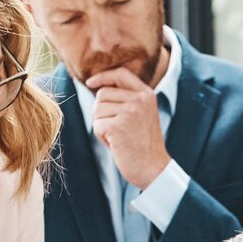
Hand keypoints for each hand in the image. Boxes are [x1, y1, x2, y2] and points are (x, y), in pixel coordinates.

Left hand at [88, 66, 170, 189]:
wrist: (153, 168)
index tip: (90, 83)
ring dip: (101, 125)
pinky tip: (116, 144)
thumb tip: (98, 88)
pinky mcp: (118, 126)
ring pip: (97, 110)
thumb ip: (127, 99)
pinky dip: (102, 137)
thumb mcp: (142, 114)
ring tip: (117, 137)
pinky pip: (97, 125)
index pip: (120, 73)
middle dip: (101, 111)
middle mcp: (139, 100)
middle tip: (114, 128)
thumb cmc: (143, 144)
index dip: (103, 76)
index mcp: (146, 94)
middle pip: (102, 94)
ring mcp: (129, 112)